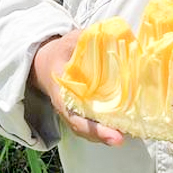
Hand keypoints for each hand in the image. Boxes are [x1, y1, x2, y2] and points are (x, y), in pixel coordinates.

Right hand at [30, 30, 124, 145]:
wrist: (45, 63)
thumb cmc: (59, 52)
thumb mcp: (69, 41)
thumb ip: (84, 39)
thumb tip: (108, 34)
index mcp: (60, 91)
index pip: (73, 114)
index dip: (90, 127)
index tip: (108, 134)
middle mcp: (67, 107)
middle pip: (82, 127)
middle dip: (101, 135)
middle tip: (120, 138)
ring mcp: (74, 111)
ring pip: (88, 129)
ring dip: (105, 134)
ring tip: (127, 134)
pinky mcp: (83, 110)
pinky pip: (93, 123)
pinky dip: (106, 127)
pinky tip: (125, 125)